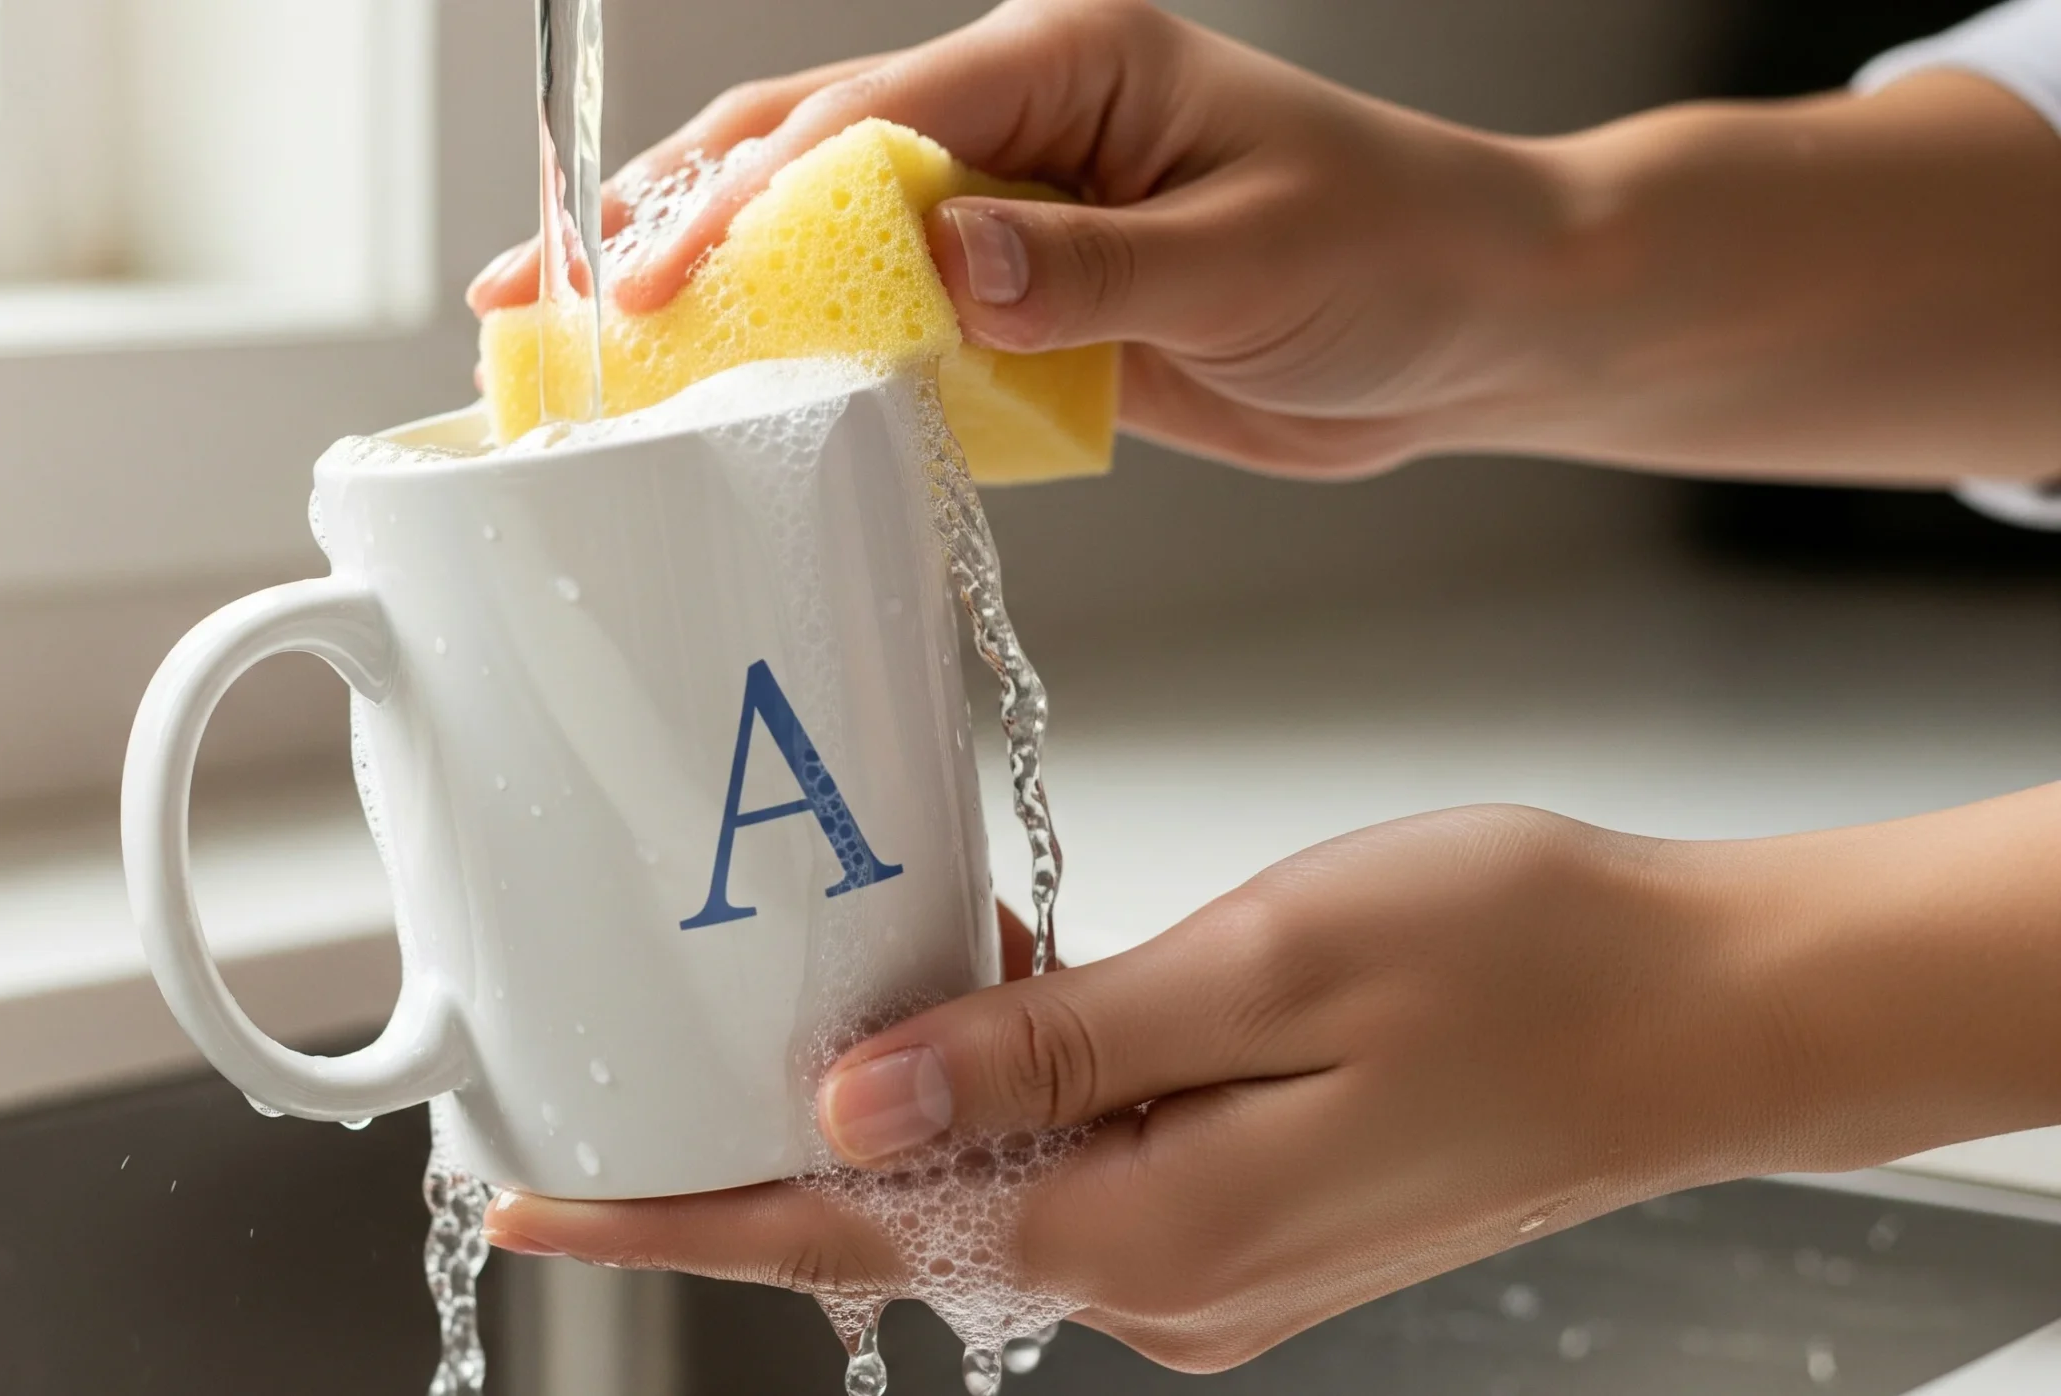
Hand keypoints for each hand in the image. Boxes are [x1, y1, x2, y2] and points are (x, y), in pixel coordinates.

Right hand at [469, 0, 2060, 483]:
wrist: (1475, 325)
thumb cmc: (1400, 255)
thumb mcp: (1254, 260)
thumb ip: (1092, 269)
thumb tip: (945, 266)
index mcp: (1072, 65)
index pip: (870, 124)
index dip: (747, 203)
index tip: (654, 282)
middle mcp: (1023, 125)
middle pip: (803, 154)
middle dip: (665, 218)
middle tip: (545, 295)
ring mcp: (1013, 212)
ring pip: (822, 235)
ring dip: (705, 284)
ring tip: (582, 339)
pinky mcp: (1024, 299)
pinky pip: (885, 319)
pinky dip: (797, 352)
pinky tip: (718, 392)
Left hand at [484, 796, 2060, 1371]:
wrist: (1704, 1008)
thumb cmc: (1517, 963)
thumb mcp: (1259, 970)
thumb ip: (1045, 1050)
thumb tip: (849, 1099)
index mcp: (1140, 1231)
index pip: (843, 1242)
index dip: (677, 1222)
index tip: (538, 1204)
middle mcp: (1156, 1275)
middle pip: (894, 1216)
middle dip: (765, 1142)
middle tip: (651, 1041)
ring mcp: (1202, 1257)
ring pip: (981, 1180)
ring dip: (901, 1096)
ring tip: (833, 980)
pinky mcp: (1240, 1212)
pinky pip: (1070, 1160)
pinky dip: (1011, 1085)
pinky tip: (1001, 993)